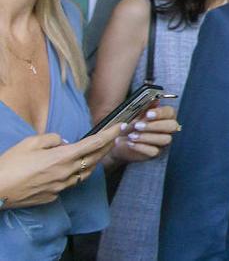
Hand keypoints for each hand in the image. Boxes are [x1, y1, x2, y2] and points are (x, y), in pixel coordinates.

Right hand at [0, 123, 122, 207]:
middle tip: (114, 138)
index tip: (122, 126)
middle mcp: (66, 173)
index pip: (94, 144)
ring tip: (97, 153)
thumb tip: (64, 143)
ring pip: (84, 174)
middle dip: (107, 147)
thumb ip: (52, 139)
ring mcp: (60, 187)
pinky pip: (69, 184)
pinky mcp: (53, 197)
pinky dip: (74, 175)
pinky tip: (70, 170)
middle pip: (95, 159)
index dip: (110, 134)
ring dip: (93, 162)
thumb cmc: (10, 164)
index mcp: (62, 157)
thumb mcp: (30, 142)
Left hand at [106, 103, 179, 163]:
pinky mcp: (157, 153)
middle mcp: (168, 129)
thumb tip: (155, 100)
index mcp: (165, 116)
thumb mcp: (136, 114)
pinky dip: (141, 147)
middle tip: (138, 126)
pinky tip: (131, 143)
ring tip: (131, 136)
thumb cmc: (131, 126)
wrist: (120, 141)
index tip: (148, 114)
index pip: (170, 112)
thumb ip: (145, 107)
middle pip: (172, 126)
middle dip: (155, 125)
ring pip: (165, 139)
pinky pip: (154, 151)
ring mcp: (163, 142)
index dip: (160, 113)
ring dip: (146, 137)